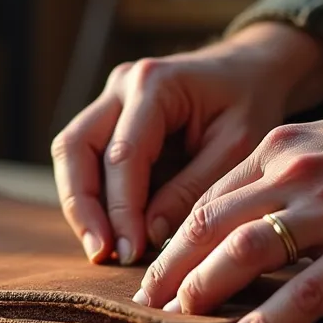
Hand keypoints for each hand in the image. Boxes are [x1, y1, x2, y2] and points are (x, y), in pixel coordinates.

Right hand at [51, 22, 322, 265]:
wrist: (250, 69)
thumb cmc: (250, 102)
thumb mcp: (237, 148)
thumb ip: (193, 189)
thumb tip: (149, 235)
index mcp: (155, 84)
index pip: (122, 154)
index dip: (122, 209)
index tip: (129, 252)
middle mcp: (122, 86)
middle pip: (75, 147)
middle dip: (83, 207)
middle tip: (101, 254)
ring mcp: (110, 99)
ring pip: (71, 153)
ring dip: (81, 204)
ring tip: (101, 250)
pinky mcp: (109, 118)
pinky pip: (86, 158)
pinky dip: (93, 196)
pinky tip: (110, 231)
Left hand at [132, 74, 322, 322]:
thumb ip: (287, 173)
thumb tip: (252, 215)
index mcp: (280, 149)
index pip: (210, 197)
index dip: (177, 237)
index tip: (157, 267)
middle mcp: (292, 174)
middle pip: (210, 224)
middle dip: (171, 267)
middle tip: (146, 301)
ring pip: (243, 253)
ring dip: (201, 290)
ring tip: (176, 321)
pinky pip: (300, 296)